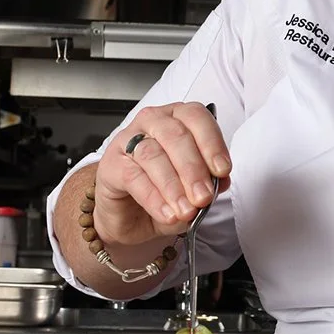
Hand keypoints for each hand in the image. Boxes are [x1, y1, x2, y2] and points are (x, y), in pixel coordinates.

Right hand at [92, 102, 232, 248]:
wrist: (127, 215)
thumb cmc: (161, 191)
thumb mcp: (191, 190)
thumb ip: (207, 183)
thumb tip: (220, 183)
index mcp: (177, 118)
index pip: (197, 118)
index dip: (212, 144)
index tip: (223, 171)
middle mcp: (152, 123)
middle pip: (175, 136)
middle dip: (193, 169)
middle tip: (203, 197)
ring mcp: (128, 140)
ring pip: (154, 155)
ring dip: (174, 186)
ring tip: (186, 210)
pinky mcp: (111, 164)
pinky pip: (134, 178)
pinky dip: (154, 198)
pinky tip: (167, 213)